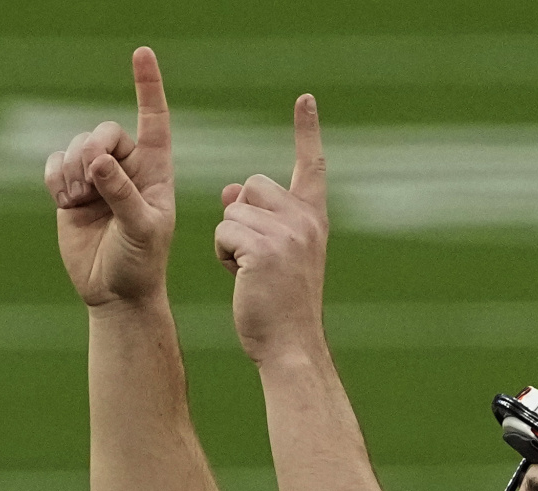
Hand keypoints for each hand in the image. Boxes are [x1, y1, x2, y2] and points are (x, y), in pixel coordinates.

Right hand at [44, 46, 174, 307]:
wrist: (113, 292)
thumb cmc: (140, 261)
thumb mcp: (141, 227)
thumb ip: (122, 192)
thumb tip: (97, 160)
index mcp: (155, 167)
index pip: (153, 117)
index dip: (147, 85)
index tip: (141, 53)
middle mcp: (125, 166)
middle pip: (102, 132)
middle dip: (91, 151)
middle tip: (89, 181)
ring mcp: (96, 179)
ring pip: (75, 148)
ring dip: (71, 170)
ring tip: (76, 200)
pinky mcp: (69, 193)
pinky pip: (54, 165)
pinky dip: (54, 177)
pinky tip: (63, 199)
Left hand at [216, 94, 329, 365]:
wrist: (290, 343)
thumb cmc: (279, 306)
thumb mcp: (275, 256)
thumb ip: (259, 220)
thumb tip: (231, 190)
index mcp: (315, 217)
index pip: (312, 165)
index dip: (307, 131)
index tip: (305, 99)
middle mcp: (305, 218)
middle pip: (253, 185)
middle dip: (240, 214)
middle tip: (251, 255)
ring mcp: (286, 231)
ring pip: (233, 211)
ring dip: (229, 241)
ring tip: (248, 272)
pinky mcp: (263, 247)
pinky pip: (224, 231)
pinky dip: (223, 254)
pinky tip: (240, 277)